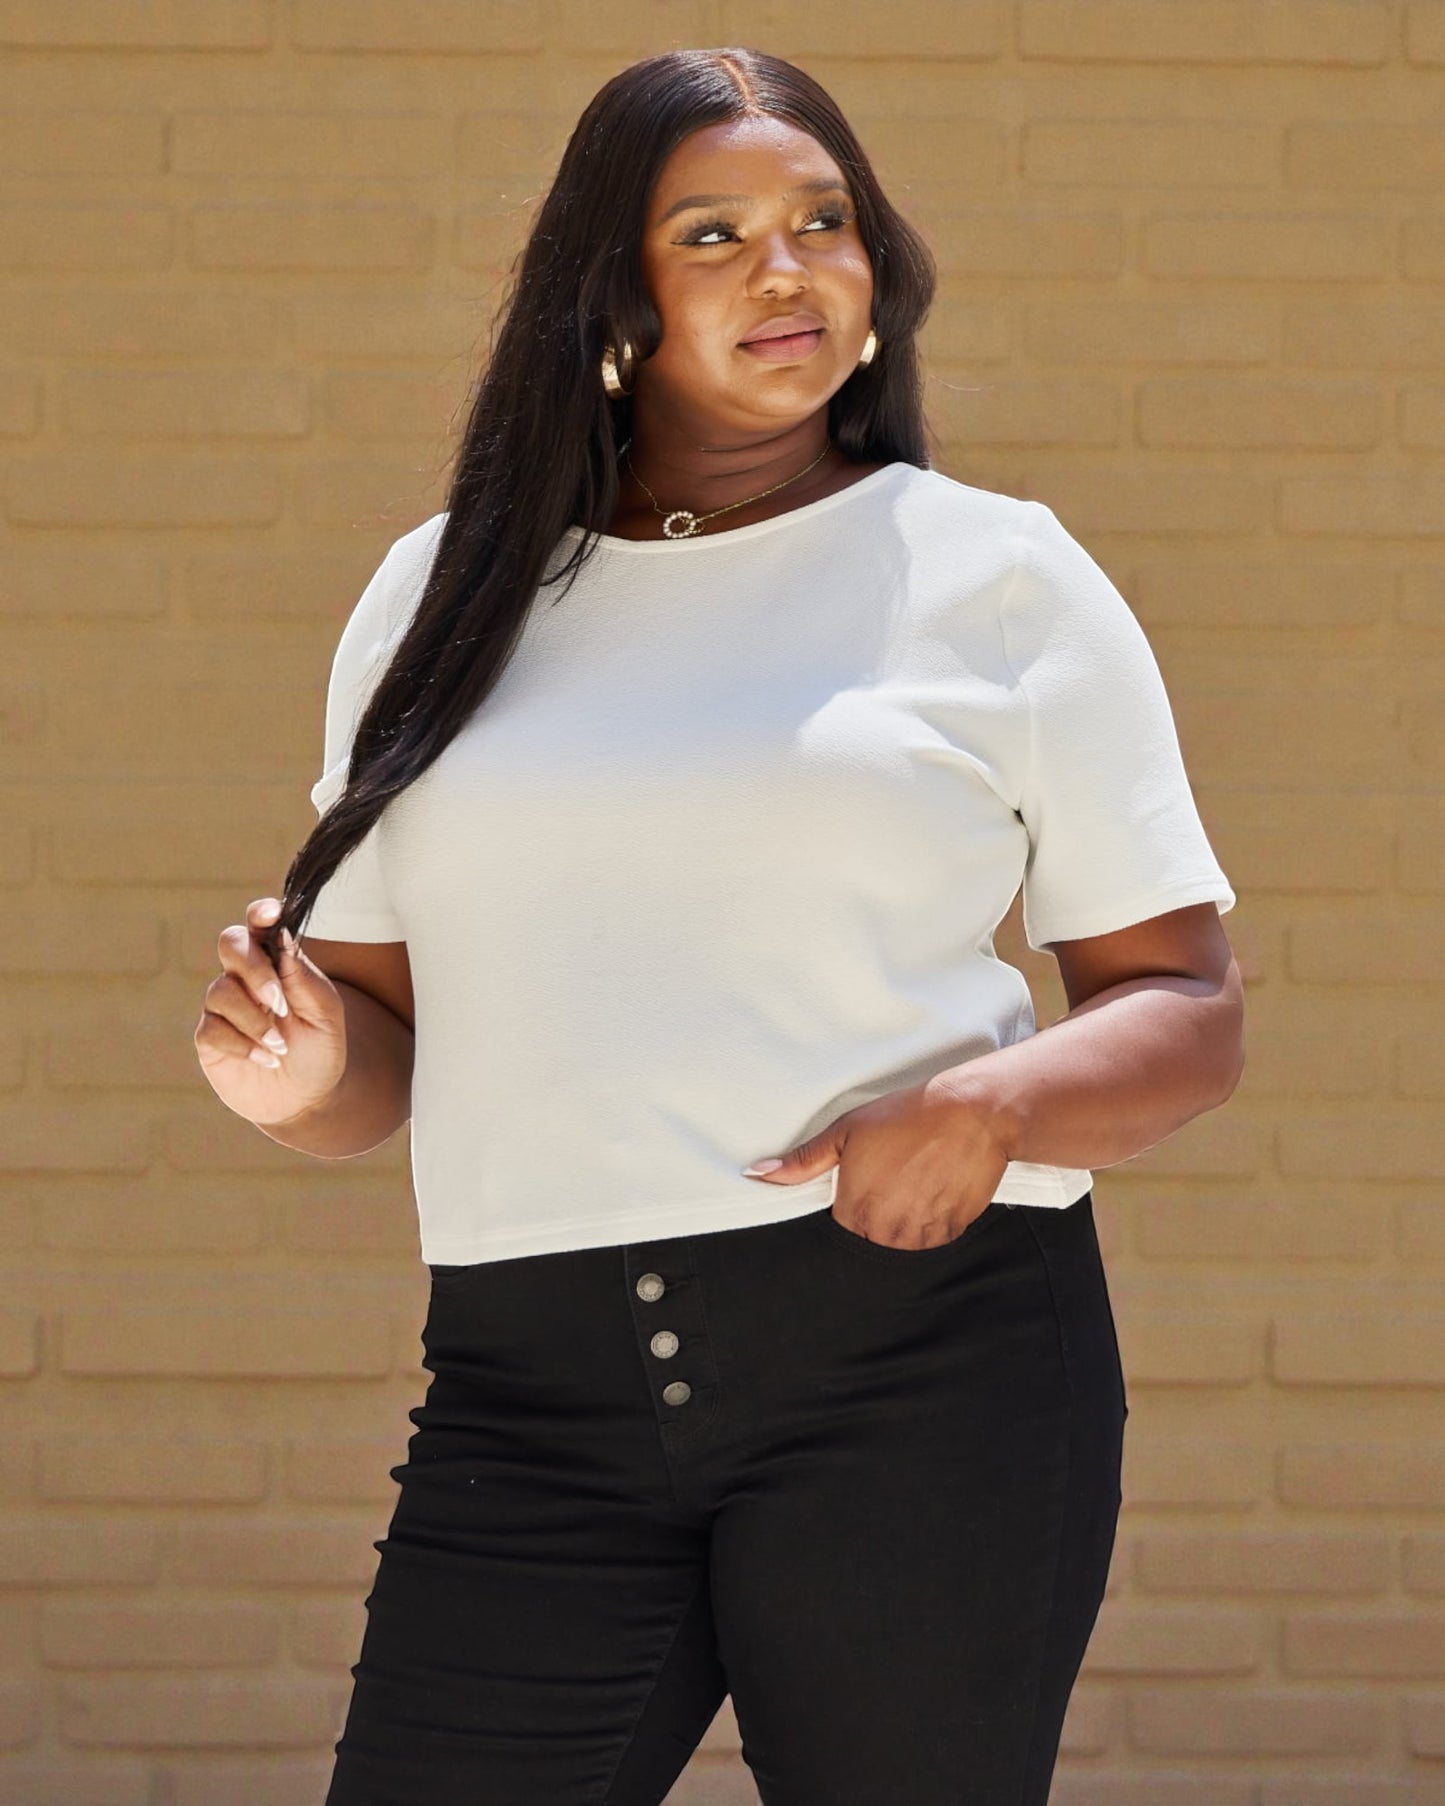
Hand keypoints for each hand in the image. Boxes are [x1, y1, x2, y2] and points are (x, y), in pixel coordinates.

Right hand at [194, 896, 347, 1126]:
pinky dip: (243, 1045)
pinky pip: (213, 1028)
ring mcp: (224, 1005)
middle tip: (280, 1004)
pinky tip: (267, 1059)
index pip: (261, 924)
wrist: (308, 1097)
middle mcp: (245, 976)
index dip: (261, 913)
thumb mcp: (326, 1013)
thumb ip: (304, 976)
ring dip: (255, 1020)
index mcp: (278, 961)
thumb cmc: (320, 1047)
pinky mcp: (210, 1037)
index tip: (272, 913)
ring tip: (281, 1046)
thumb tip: (283, 936)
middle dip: (255, 970)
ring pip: (221, 991)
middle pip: (231, 943)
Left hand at [742, 1078, 1012, 1249]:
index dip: (851, 1204)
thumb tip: (757, 1173)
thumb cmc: (907, 1117)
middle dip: (876, 1215)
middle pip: (870, 1240)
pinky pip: (933, 1239)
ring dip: (905, 1221)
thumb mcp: (846, 1131)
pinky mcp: (952, 1231)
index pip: (840, 1230)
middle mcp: (887, 1231)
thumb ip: (803, 1161)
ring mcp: (922, 1234)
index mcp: (855, 1209)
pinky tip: (934, 1187)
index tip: (867, 1183)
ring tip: (915, 1181)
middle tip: (894, 1177)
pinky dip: (932, 1220)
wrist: (971, 1113)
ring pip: (903, 1243)